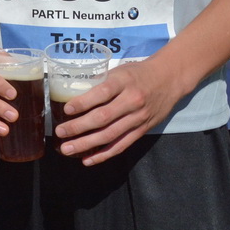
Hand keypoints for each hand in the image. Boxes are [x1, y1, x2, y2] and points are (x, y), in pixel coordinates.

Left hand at [53, 55, 201, 165]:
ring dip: (86, 144)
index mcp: (124, 81)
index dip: (84, 102)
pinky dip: (104, 154)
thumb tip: (72, 96)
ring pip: (110, 135)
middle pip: (103, 117)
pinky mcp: (142, 130)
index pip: (102, 93)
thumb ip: (100, 83)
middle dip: (79, 127)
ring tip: (67, 149)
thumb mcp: (120, 71)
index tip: (66, 109)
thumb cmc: (138, 73)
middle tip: (60, 132)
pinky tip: (88, 159)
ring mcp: (138, 118)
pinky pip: (122, 145)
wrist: (169, 79)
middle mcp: (132, 101)